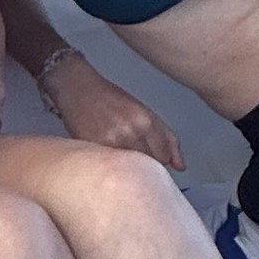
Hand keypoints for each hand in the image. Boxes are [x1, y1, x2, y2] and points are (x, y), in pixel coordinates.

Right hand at [48, 56, 183, 169]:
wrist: (77, 88)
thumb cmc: (109, 98)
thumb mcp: (143, 112)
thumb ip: (166, 138)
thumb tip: (181, 167)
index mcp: (146, 121)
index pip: (164, 158)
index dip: (159, 160)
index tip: (151, 158)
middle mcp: (131, 132)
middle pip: (148, 166)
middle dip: (144, 164)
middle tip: (131, 154)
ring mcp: (111, 142)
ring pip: (130, 170)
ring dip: (128, 167)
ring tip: (119, 154)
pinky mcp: (94, 149)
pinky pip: (111, 168)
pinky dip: (111, 166)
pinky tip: (106, 157)